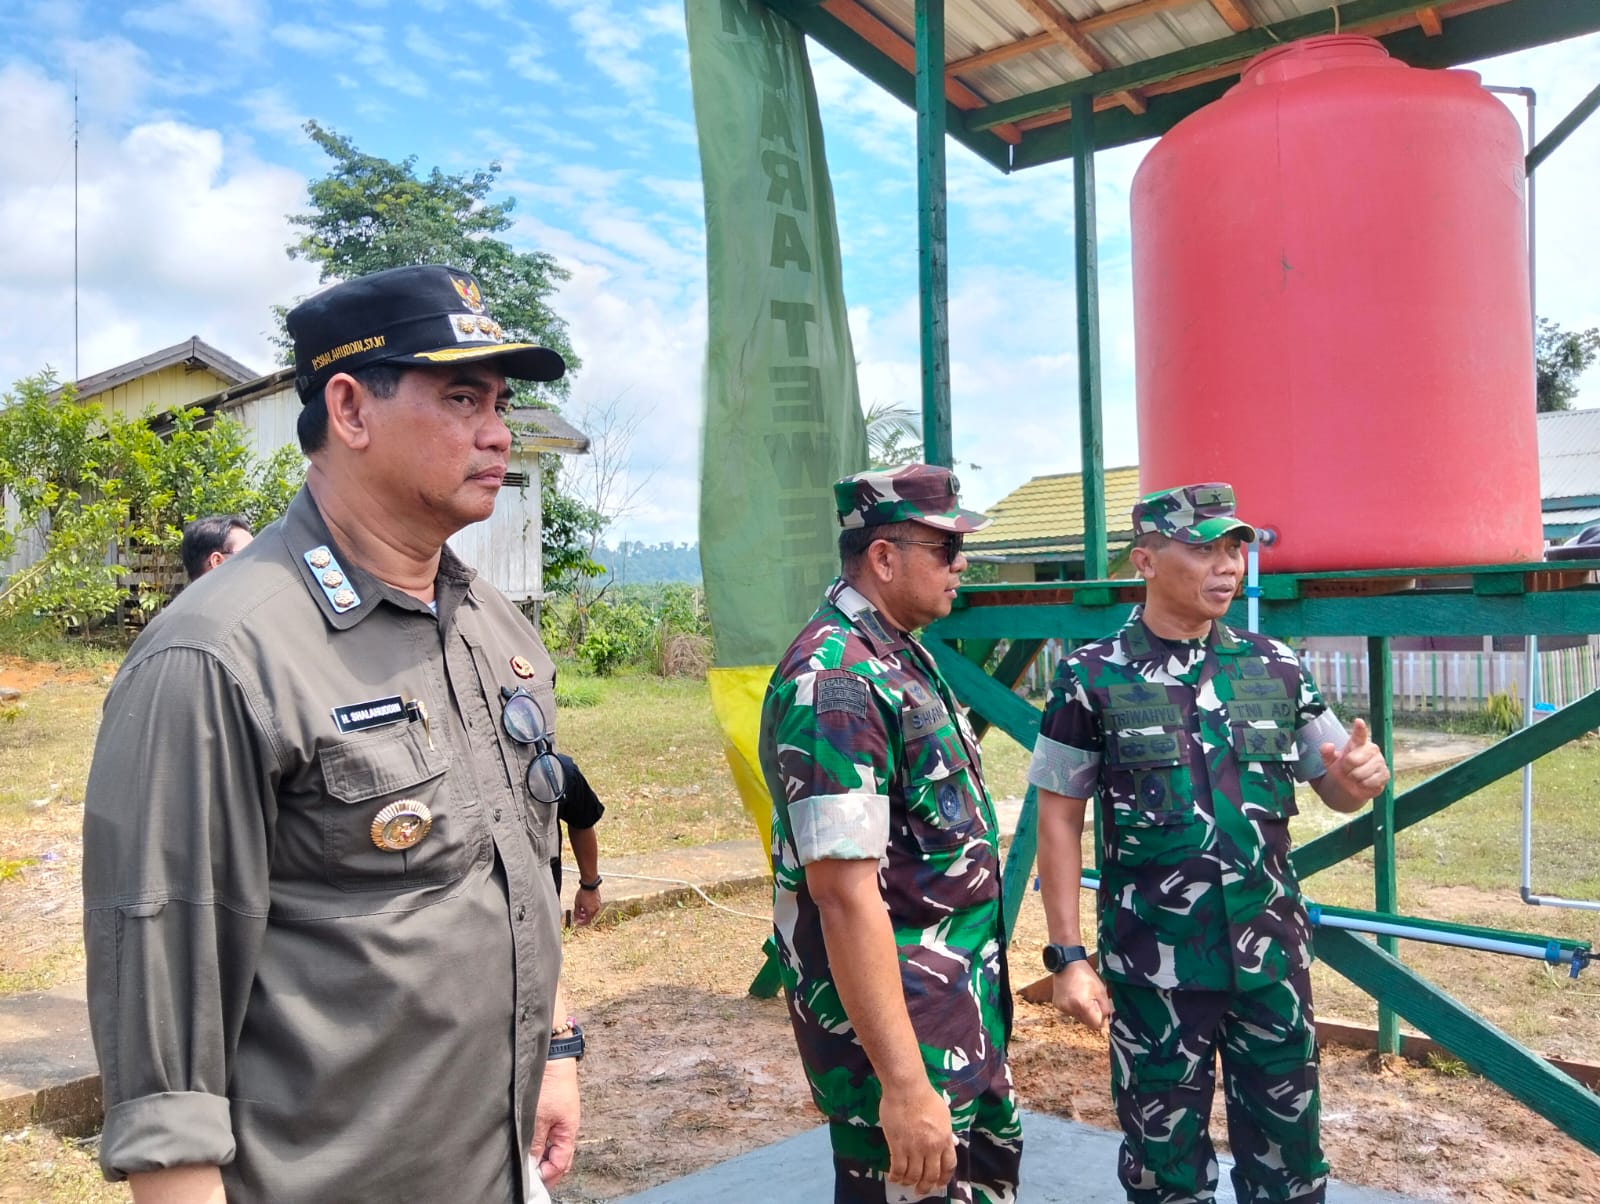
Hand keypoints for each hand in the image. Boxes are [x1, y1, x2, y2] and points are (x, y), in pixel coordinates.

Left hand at [531, 1055, 580, 1185]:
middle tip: (530, 1176)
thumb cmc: (550, 1084)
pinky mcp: (555, 1112)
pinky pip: (550, 1135)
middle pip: (560, 1158)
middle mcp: (567, 1128)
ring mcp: (562, 1120)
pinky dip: (541, 1144)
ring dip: (542, 1156)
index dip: (547, 1175)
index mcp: (568, 1132)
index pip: (561, 1164)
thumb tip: (532, 1163)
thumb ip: (535, 1142)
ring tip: (526, 1160)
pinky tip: (529, 1143)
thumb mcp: (538, 1117)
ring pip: (554, 1147)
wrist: (554, 1057)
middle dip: (546, 1169)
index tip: (532, 1180)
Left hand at [572, 886, 601, 926]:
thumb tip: (576, 919)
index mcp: (590, 912)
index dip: (581, 923)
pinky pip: (594, 907)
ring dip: (586, 913)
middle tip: (578, 915)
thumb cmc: (583, 894)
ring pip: (592, 912)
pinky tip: (585, 904)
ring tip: (581, 909)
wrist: (590, 884)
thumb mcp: (577, 904)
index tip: (577, 922)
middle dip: (583, 917)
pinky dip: (590, 908)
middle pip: (590, 917)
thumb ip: (576, 913)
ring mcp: (598, 905)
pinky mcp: (599, 901)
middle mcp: (596, 910)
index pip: (586, 922)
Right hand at [877, 1079, 956, 1196]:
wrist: (907, 1088)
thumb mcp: (943, 1114)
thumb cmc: (924, 1096)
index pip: (948, 1166)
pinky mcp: (898, 1146)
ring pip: (913, 1175)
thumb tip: (952, 1143)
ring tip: (905, 1183)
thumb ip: (946, 1131)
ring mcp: (915, 1148)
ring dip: (909, 1182)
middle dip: (925, 1186)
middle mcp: (932, 1148)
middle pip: (931, 1175)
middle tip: (920, 1190)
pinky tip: (893, 1177)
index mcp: (945, 1139)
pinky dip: (896, 1176)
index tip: (939, 1184)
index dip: (944, 1178)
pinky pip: (898, 1169)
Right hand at [1051, 960, 1111, 1032]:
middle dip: (1091, 1015)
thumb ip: (1105, 1009)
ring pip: (1078, 1018)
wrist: (1067, 963)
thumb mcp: (1101, 990)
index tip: (1100, 1009)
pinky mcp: (1056, 1005)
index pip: (1095, 1025)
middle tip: (1090, 999)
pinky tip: (1073, 995)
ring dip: (1082, 1011)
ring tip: (1081, 995)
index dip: (1100, 1019)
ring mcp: (1062, 1007)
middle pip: (1086, 1023)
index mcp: (1083, 1005)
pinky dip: (1073, 1007)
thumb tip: (1104, 1022)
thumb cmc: (1086, 975)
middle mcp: (1070, 1009)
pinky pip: (1069, 1012)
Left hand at [1319, 717, 1390, 801]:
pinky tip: (1363, 782)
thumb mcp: (1331, 761)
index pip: (1359, 734)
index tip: (1358, 722)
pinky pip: (1370, 782)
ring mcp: (1380, 761)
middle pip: (1353, 760)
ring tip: (1355, 776)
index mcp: (1358, 743)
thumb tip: (1327, 745)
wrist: (1353, 785)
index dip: (1359, 728)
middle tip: (1346, 770)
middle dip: (1346, 768)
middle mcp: (1371, 749)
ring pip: (1361, 773)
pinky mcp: (1385, 774)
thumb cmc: (1343, 768)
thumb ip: (1327, 753)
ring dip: (1354, 778)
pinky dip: (1363, 785)